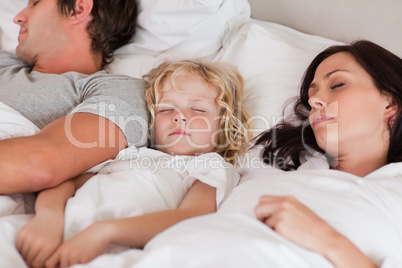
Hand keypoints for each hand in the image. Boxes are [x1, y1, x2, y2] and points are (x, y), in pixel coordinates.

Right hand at [16, 211, 63, 267]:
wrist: (51, 214)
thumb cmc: (56, 231)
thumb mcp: (57, 245)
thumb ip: (49, 257)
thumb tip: (41, 267)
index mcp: (48, 247)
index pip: (37, 264)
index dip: (37, 265)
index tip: (39, 263)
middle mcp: (38, 242)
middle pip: (29, 260)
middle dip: (31, 261)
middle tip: (35, 258)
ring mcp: (29, 237)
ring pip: (23, 254)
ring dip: (26, 255)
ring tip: (32, 253)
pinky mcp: (22, 232)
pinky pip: (18, 247)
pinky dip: (21, 249)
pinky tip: (28, 247)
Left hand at [45, 221, 111, 267]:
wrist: (100, 232)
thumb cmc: (87, 240)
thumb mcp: (72, 246)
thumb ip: (64, 256)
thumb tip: (60, 266)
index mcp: (61, 249)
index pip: (48, 264)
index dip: (53, 267)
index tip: (60, 265)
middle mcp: (65, 253)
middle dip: (66, 267)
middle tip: (75, 261)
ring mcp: (74, 256)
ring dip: (75, 266)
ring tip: (82, 258)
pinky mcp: (83, 259)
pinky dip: (83, 265)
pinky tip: (88, 257)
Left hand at [254, 195, 377, 267]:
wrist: (323, 236)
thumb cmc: (312, 226)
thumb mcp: (298, 208)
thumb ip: (284, 205)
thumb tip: (268, 209)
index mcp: (288, 198)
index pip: (263, 199)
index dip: (263, 209)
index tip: (267, 216)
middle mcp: (283, 203)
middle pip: (258, 207)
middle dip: (260, 216)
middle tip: (268, 224)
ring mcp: (281, 213)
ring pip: (262, 219)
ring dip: (269, 226)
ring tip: (284, 229)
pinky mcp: (280, 224)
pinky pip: (268, 228)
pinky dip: (274, 232)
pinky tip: (286, 233)